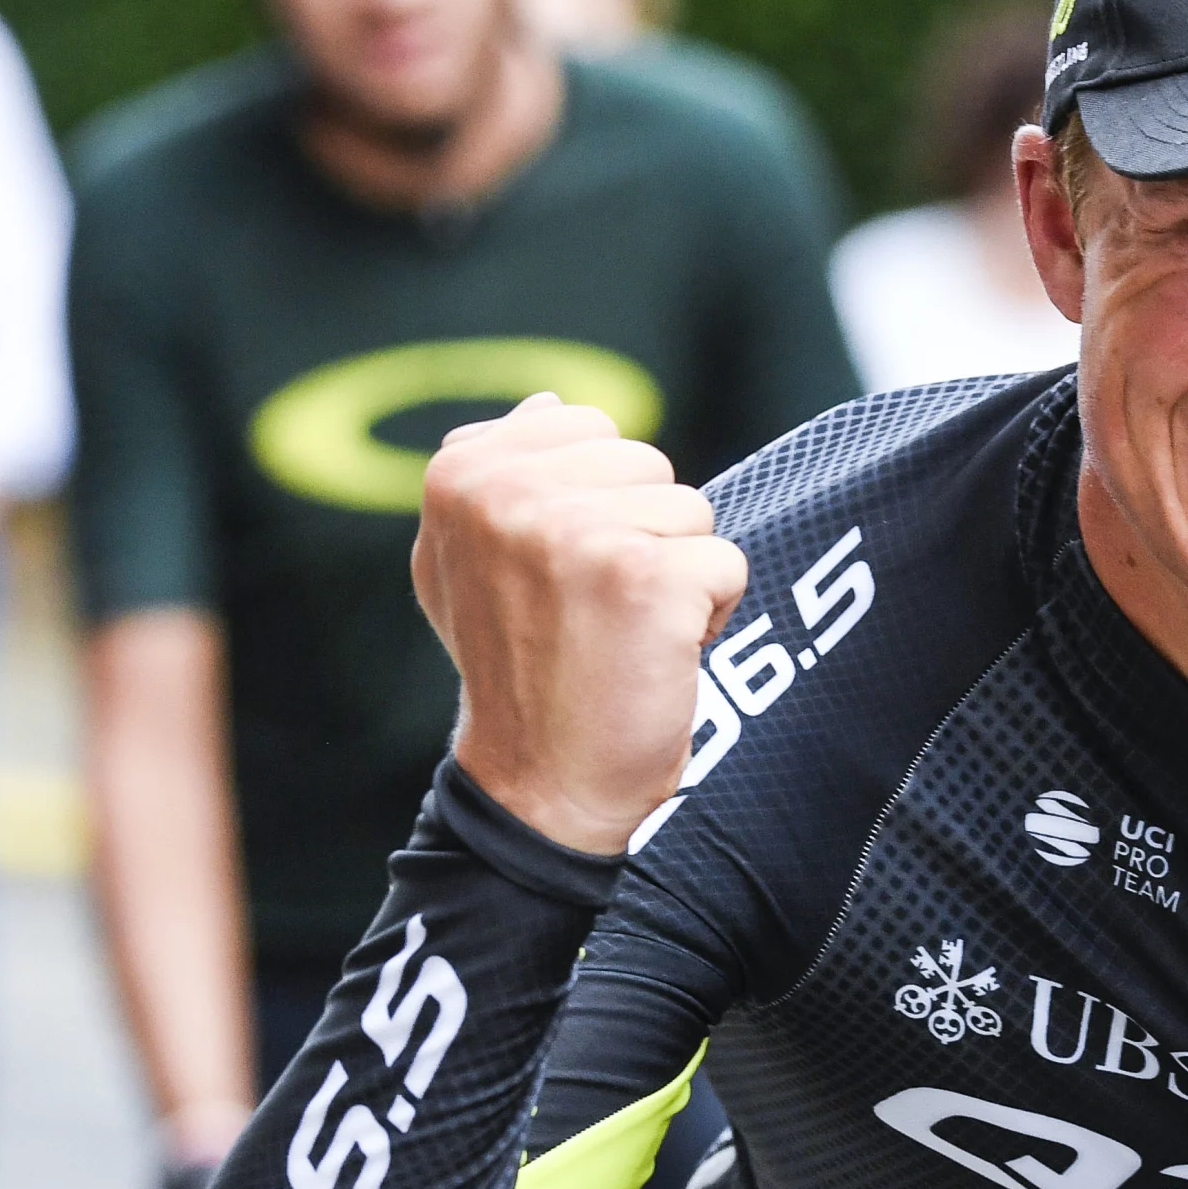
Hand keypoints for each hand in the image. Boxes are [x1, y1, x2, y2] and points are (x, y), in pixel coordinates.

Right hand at [412, 394, 749, 853]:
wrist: (542, 785)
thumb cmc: (518, 672)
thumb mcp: (470, 563)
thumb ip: (504, 476)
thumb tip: (552, 403)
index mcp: (460, 471)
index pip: (592, 430)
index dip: (602, 506)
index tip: (561, 578)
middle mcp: (508, 491)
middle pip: (649, 464)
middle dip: (645, 538)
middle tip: (598, 615)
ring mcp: (574, 530)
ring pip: (692, 510)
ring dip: (679, 578)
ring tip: (624, 636)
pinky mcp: (645, 577)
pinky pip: (727, 561)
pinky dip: (711, 617)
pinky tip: (657, 658)